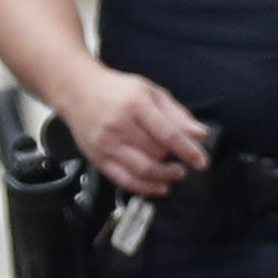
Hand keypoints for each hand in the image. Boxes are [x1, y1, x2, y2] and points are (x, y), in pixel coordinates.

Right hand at [53, 65, 209, 196]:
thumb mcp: (150, 92)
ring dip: (163, 177)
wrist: (76, 90)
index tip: (201, 162)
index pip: (167, 133)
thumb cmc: (116, 90)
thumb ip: (176, 114)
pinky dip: (144, 188)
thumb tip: (199, 134)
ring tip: (175, 174)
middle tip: (183, 161)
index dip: (187, 150)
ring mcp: (107, 144)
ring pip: (142, 170)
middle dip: (174, 160)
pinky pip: (124, 180)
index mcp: (136, 104)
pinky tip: (158, 187)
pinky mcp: (98, 158)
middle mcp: (119, 125)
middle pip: (156, 153)